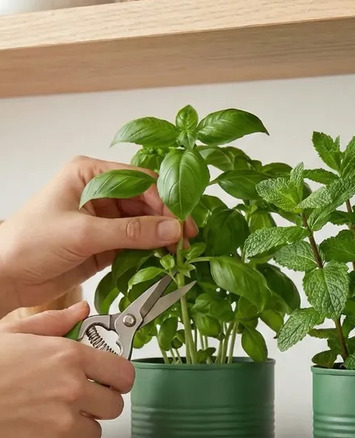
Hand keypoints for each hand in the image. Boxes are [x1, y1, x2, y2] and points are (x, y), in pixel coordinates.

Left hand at [0, 156, 197, 315]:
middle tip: (186, 239)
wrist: (4, 279)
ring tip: (179, 252)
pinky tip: (164, 259)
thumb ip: (131, 232)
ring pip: (145, 223)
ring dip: (162, 237)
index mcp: (89, 174)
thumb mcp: (83, 234)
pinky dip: (152, 252)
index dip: (164, 200)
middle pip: (146, 201)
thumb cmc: (27, 244)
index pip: (139, 180)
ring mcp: (104, 218)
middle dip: (167, 220)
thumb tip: (172, 230)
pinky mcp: (106, 243)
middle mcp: (99, 192)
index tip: (181, 221)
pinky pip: (137, 244)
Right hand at [0, 301, 134, 437]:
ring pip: (97, 427)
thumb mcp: (13, 333)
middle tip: (86, 395)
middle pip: (115, 403)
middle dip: (102, 400)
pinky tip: (50, 425)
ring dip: (85, 421)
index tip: (110, 377)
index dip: (118, 376)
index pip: (123, 372)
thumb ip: (53, 323)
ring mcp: (62, 419)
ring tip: (63, 411)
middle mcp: (71, 387)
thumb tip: (80, 312)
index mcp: (68, 356)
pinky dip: (69, 437)